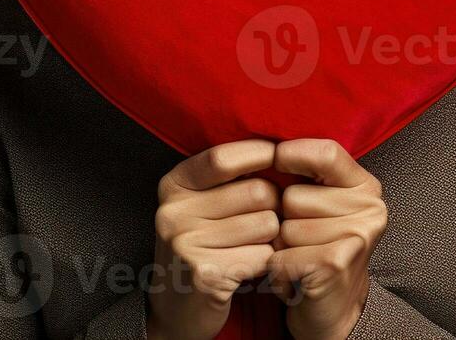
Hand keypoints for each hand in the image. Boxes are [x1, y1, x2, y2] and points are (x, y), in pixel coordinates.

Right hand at [146, 139, 280, 339]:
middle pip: (257, 191)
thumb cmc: (204, 245)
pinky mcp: (205, 275)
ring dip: (271, 238)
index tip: (278, 159)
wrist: (178, 309)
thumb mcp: (202, 203)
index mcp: (174, 185)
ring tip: (253, 246)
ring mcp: (186, 244)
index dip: (261, 154)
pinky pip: (264, 256)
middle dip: (272, 206)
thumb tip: (281, 146)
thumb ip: (231, 175)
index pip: (224, 157)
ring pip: (268, 223)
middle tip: (262, 222)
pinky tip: (248, 267)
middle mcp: (174, 212)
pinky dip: (266, 262)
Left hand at [265, 138, 387, 339]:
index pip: (326, 153)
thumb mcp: (323, 204)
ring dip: (280, 247)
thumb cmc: (318, 249)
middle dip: (283, 219)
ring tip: (298, 258)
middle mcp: (370, 209)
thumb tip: (266, 143)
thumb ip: (309, 173)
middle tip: (299, 240)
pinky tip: (294, 276)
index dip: (292, 155)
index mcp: (366, 186)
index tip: (276, 164)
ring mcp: (355, 237)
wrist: (334, 310)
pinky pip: (281, 255)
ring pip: (284, 226)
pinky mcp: (335, 264)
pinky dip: (277, 269)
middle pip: (294, 195)